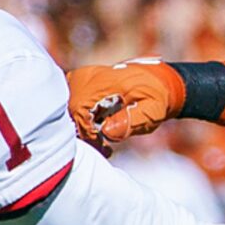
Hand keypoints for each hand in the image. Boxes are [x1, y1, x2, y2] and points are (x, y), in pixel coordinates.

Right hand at [66, 60, 184, 150]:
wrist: (158, 81)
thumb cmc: (156, 97)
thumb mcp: (151, 111)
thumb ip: (131, 121)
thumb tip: (106, 132)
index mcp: (104, 82)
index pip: (80, 111)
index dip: (89, 134)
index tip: (105, 147)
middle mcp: (87, 77)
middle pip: (69, 111)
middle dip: (84, 133)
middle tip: (104, 147)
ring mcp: (80, 78)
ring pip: (66, 109)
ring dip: (80, 127)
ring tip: (102, 139)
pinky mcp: (78, 82)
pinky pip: (68, 104)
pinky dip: (78, 119)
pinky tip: (96, 127)